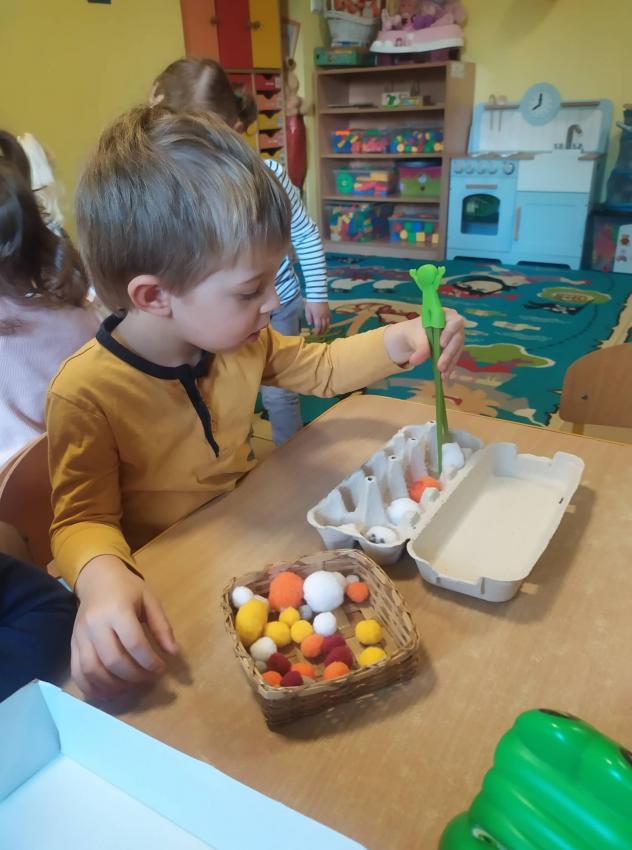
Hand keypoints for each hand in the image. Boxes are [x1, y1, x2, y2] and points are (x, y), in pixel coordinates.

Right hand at [72, 555, 177, 698]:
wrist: (97, 579)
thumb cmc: (127, 589)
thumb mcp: (150, 600)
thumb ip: (161, 626)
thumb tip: (174, 653)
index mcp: (117, 610)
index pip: (133, 643)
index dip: (149, 661)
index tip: (161, 668)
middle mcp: (95, 624)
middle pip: (113, 660)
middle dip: (134, 676)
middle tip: (149, 678)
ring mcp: (80, 636)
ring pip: (92, 670)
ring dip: (114, 685)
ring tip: (131, 686)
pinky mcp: (72, 645)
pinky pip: (77, 672)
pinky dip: (91, 688)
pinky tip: (108, 692)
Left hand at [304, 301, 330, 333]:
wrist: (318, 295)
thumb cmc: (311, 302)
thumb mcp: (307, 310)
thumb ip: (308, 317)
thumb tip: (310, 324)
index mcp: (317, 316)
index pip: (318, 327)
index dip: (317, 332)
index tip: (315, 334)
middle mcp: (323, 317)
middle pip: (324, 326)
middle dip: (321, 331)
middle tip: (319, 334)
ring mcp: (327, 314)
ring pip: (328, 324)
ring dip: (326, 328)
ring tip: (323, 331)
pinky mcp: (329, 312)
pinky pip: (330, 319)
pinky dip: (329, 323)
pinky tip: (327, 324)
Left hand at [383, 308, 464, 376]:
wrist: (413, 339)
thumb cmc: (416, 332)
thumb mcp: (416, 337)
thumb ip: (420, 347)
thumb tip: (415, 361)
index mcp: (446, 315)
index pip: (454, 322)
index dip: (449, 333)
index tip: (441, 344)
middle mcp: (455, 326)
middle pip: (457, 339)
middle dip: (448, 353)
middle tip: (440, 366)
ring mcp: (456, 338)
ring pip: (456, 351)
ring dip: (450, 363)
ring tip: (442, 374)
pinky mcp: (454, 349)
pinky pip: (454, 358)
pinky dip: (449, 368)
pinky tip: (444, 377)